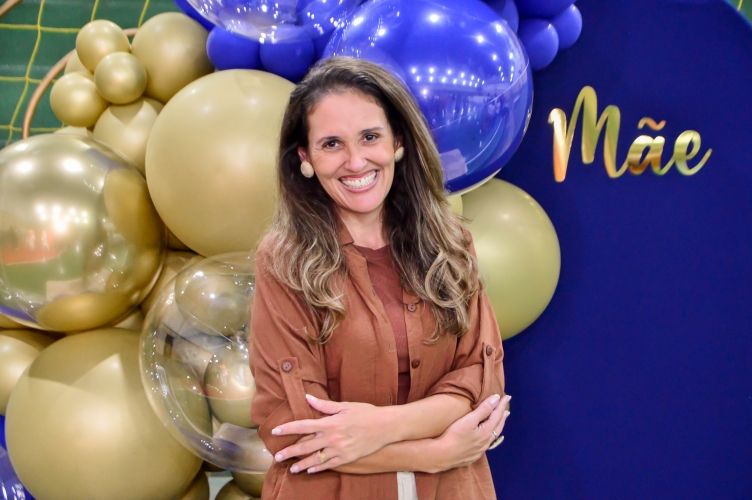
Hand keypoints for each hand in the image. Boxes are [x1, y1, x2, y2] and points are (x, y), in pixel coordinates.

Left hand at [270, 394, 389, 472]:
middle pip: (305, 446)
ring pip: (316, 459)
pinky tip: (310, 470)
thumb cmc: (365, 413)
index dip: (288, 429)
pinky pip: (330, 465)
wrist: (384, 426)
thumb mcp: (345, 406)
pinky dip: (319, 468)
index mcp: (329, 423)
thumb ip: (324, 405)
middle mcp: (331, 438)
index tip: (275, 431)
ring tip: (292, 469)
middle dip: (290, 452)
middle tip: (277, 457)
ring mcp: (339, 450)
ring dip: (302, 464)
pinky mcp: (347, 458)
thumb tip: (308, 398)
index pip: (303, 426)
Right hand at [433, 394, 510, 471]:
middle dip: (502, 417)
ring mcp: (480, 451)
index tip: (507, 396)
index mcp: (486, 432)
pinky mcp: (473, 456)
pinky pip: (486, 445)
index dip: (502, 405)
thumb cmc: (454, 435)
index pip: (497, 415)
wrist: (442, 455)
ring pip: (492, 437)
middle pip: (498, 427)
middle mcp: (486, 442)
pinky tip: (485, 438)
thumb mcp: (469, 420)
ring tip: (499, 423)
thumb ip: (483, 409)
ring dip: (496, 428)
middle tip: (506, 410)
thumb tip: (496, 399)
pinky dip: (489, 437)